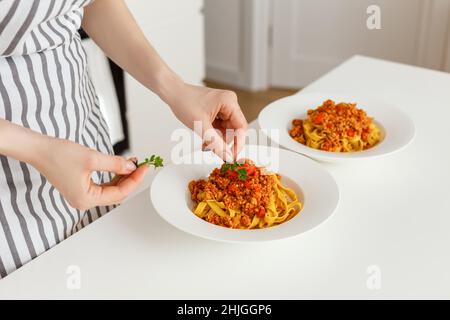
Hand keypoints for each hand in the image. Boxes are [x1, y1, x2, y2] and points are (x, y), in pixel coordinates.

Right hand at [30, 137, 148, 209]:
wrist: (38, 149)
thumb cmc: (58, 154)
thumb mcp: (92, 158)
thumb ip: (114, 164)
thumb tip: (131, 168)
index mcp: (86, 199)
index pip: (119, 193)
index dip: (134, 180)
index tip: (144, 168)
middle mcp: (84, 201)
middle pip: (116, 193)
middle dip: (130, 179)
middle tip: (141, 165)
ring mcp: (82, 195)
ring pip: (111, 189)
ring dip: (123, 177)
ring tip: (133, 164)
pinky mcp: (80, 187)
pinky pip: (103, 185)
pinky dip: (113, 175)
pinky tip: (121, 166)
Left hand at [165, 82, 247, 160]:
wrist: (173, 93)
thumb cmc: (184, 102)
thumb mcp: (201, 126)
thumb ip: (216, 143)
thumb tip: (227, 156)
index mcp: (229, 102)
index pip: (241, 127)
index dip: (238, 143)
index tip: (232, 156)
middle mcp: (229, 102)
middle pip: (234, 129)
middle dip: (224, 142)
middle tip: (215, 151)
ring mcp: (224, 106)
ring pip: (227, 130)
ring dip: (217, 140)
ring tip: (206, 146)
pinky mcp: (217, 110)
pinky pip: (220, 127)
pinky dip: (213, 135)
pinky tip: (206, 140)